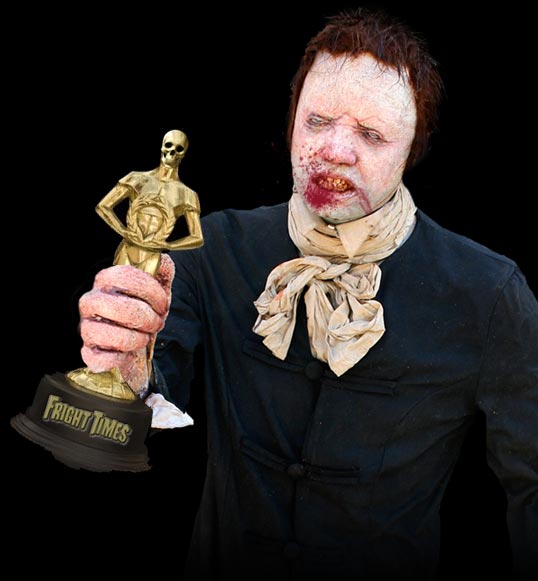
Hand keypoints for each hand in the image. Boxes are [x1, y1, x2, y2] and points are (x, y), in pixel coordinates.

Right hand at [78, 254, 173, 392]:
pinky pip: (101, 358)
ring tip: (145, 337)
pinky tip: (128, 353)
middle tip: (157, 323)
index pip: (124, 276)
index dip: (150, 291)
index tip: (163, 304)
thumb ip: (163, 270)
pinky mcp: (88, 353)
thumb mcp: (159, 288)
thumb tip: (162, 262)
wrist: (139, 343)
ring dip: (136, 338)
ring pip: (108, 333)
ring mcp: (86, 327)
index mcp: (105, 281)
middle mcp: (91, 301)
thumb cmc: (146, 312)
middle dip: (146, 318)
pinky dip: (120, 357)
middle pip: (118, 306)